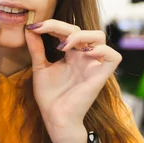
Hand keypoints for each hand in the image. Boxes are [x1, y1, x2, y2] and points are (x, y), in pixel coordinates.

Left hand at [25, 20, 121, 142]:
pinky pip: (113, 57)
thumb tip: (29, 28)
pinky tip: (82, 53)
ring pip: (100, 37)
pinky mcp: (100, 76)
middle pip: (81, 29)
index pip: (67, 30)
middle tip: (43, 31)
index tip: (33, 27)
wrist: (55, 118)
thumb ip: (36, 48)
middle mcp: (83, 57)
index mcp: (71, 54)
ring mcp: (93, 65)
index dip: (52, 24)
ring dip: (80, 35)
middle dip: (61, 26)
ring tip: (62, 46)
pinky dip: (101, 50)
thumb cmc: (50, 96)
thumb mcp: (40, 67)